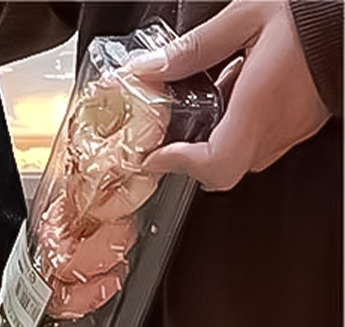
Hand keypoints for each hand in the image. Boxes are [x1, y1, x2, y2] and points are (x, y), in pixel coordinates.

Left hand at [129, 0, 330, 190]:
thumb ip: (195, 48)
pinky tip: (237, 98)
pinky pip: (262, 142)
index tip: (157, 154)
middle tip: (170, 136)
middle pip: (221, 171)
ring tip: (206, 107)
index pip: (215, 165)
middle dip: (189, 158)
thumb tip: (149, 69)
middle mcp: (277, 126)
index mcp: (259, 103)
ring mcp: (292, 130)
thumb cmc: (316, 10)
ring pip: (241, 159)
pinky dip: (238, 131)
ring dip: (214, 143)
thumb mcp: (247, 14)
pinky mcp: (302, 125)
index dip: (180, 166)